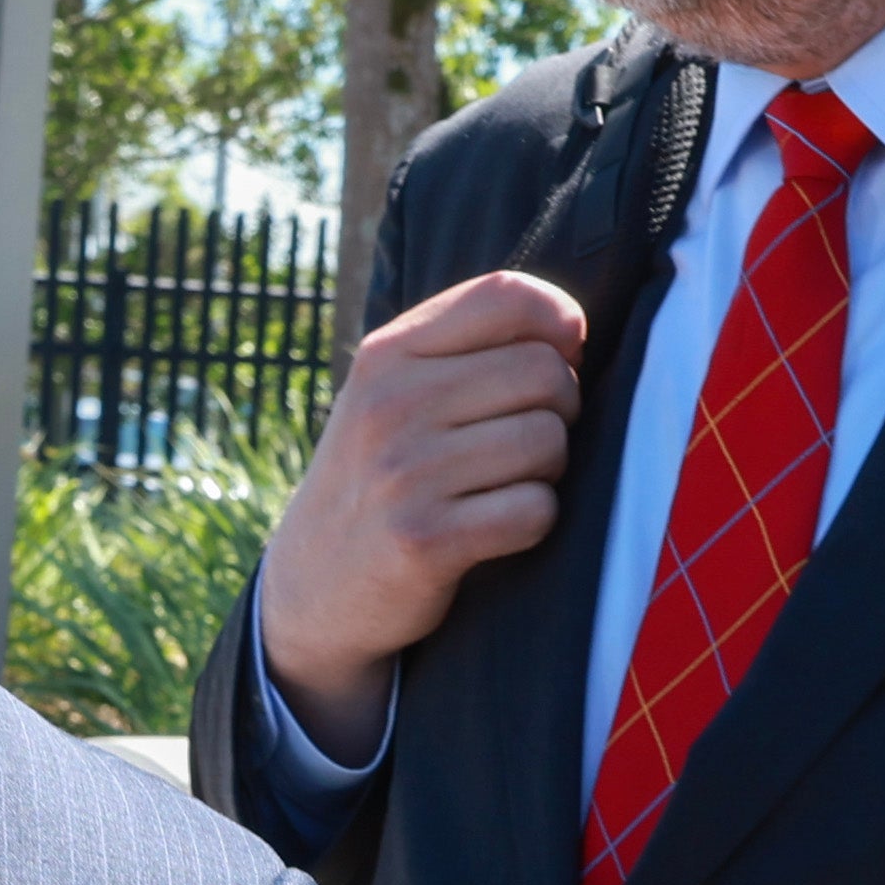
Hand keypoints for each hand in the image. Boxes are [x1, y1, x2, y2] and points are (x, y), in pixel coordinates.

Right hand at [251, 269, 589, 759]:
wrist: (311, 590)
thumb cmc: (378, 479)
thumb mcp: (390, 396)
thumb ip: (464, 351)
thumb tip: (573, 329)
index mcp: (386, 356)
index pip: (506, 295)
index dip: (560, 320)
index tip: (561, 356)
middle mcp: (390, 405)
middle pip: (545, 372)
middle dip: (559, 409)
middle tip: (525, 440)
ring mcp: (404, 473)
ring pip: (548, 441)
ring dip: (547, 471)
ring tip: (500, 486)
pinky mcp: (424, 540)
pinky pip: (535, 510)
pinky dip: (532, 522)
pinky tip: (493, 529)